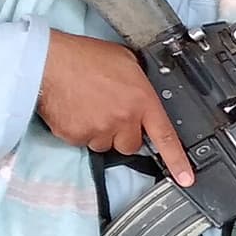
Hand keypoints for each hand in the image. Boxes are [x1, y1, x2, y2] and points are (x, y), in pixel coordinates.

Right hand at [36, 30, 193, 184]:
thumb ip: (140, 82)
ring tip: (89, 106)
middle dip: (123, 133)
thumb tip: (143, 93)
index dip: (177, 161)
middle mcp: (123, 119)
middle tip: (111, 112)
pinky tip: (75, 110)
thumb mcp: (126, 62)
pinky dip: (80, 130)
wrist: (49, 61)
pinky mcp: (75, 136)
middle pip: (131, 145)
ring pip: (105, 144)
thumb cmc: (85, 57)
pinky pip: (82, 142)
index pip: (165, 137)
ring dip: (101, 132)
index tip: (186, 178)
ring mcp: (99, 130)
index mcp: (141, 101)